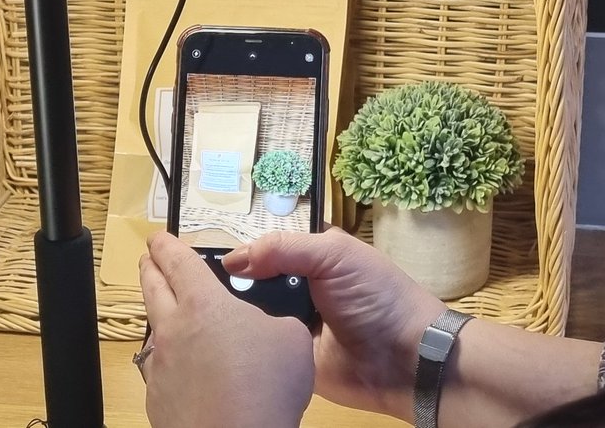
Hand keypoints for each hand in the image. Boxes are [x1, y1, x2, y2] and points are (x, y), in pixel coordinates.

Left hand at [139, 232, 314, 427]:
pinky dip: (170, 363)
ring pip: (153, 331)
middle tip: (149, 259)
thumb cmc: (265, 387)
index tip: (159, 237)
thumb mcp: (291, 338)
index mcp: (204, 304)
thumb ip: (274, 320)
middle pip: (151, 288)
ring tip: (171, 316)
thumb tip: (266, 330)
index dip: (167, 244)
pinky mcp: (157, 400)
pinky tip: (188, 372)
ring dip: (159, 317)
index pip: (178, 261)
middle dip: (149, 268)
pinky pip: (159, 370)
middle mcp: (174, 329)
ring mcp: (160, 366)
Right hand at [221, 228, 445, 420]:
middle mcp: (299, 285)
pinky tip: (219, 337)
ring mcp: (292, 322)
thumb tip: (232, 261)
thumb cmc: (377, 296)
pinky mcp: (289, 355)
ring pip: (251, 312)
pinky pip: (259, 346)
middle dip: (233, 282)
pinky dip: (244, 343)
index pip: (267, 244)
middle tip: (201, 286)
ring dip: (235, 312)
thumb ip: (284, 248)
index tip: (206, 252)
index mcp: (312, 253)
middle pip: (253, 279)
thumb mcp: (335, 255)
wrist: (404, 360)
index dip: (243, 246)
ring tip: (205, 310)